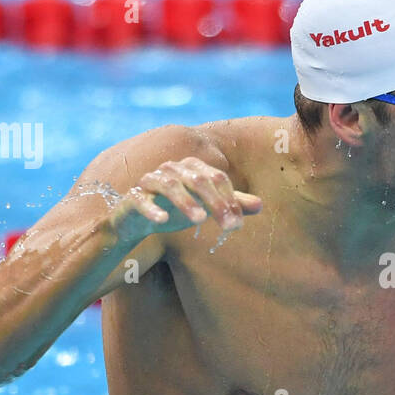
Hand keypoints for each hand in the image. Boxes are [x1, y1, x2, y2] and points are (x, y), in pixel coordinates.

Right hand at [111, 155, 261, 238]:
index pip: (217, 179)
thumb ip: (231, 204)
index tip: (238, 224)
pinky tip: (163, 220)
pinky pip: (141, 199)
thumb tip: (260, 205)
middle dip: (216, 203)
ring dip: (186, 201)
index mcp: (192, 168)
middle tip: (228, 226)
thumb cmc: (175, 209)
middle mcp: (172, 169)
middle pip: (198, 180)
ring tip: (199, 220)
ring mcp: (151, 180)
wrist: (137, 220)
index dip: (230, 200)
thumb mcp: (206, 207)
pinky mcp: (133, 196)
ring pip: (170, 185)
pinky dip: (152, 208)